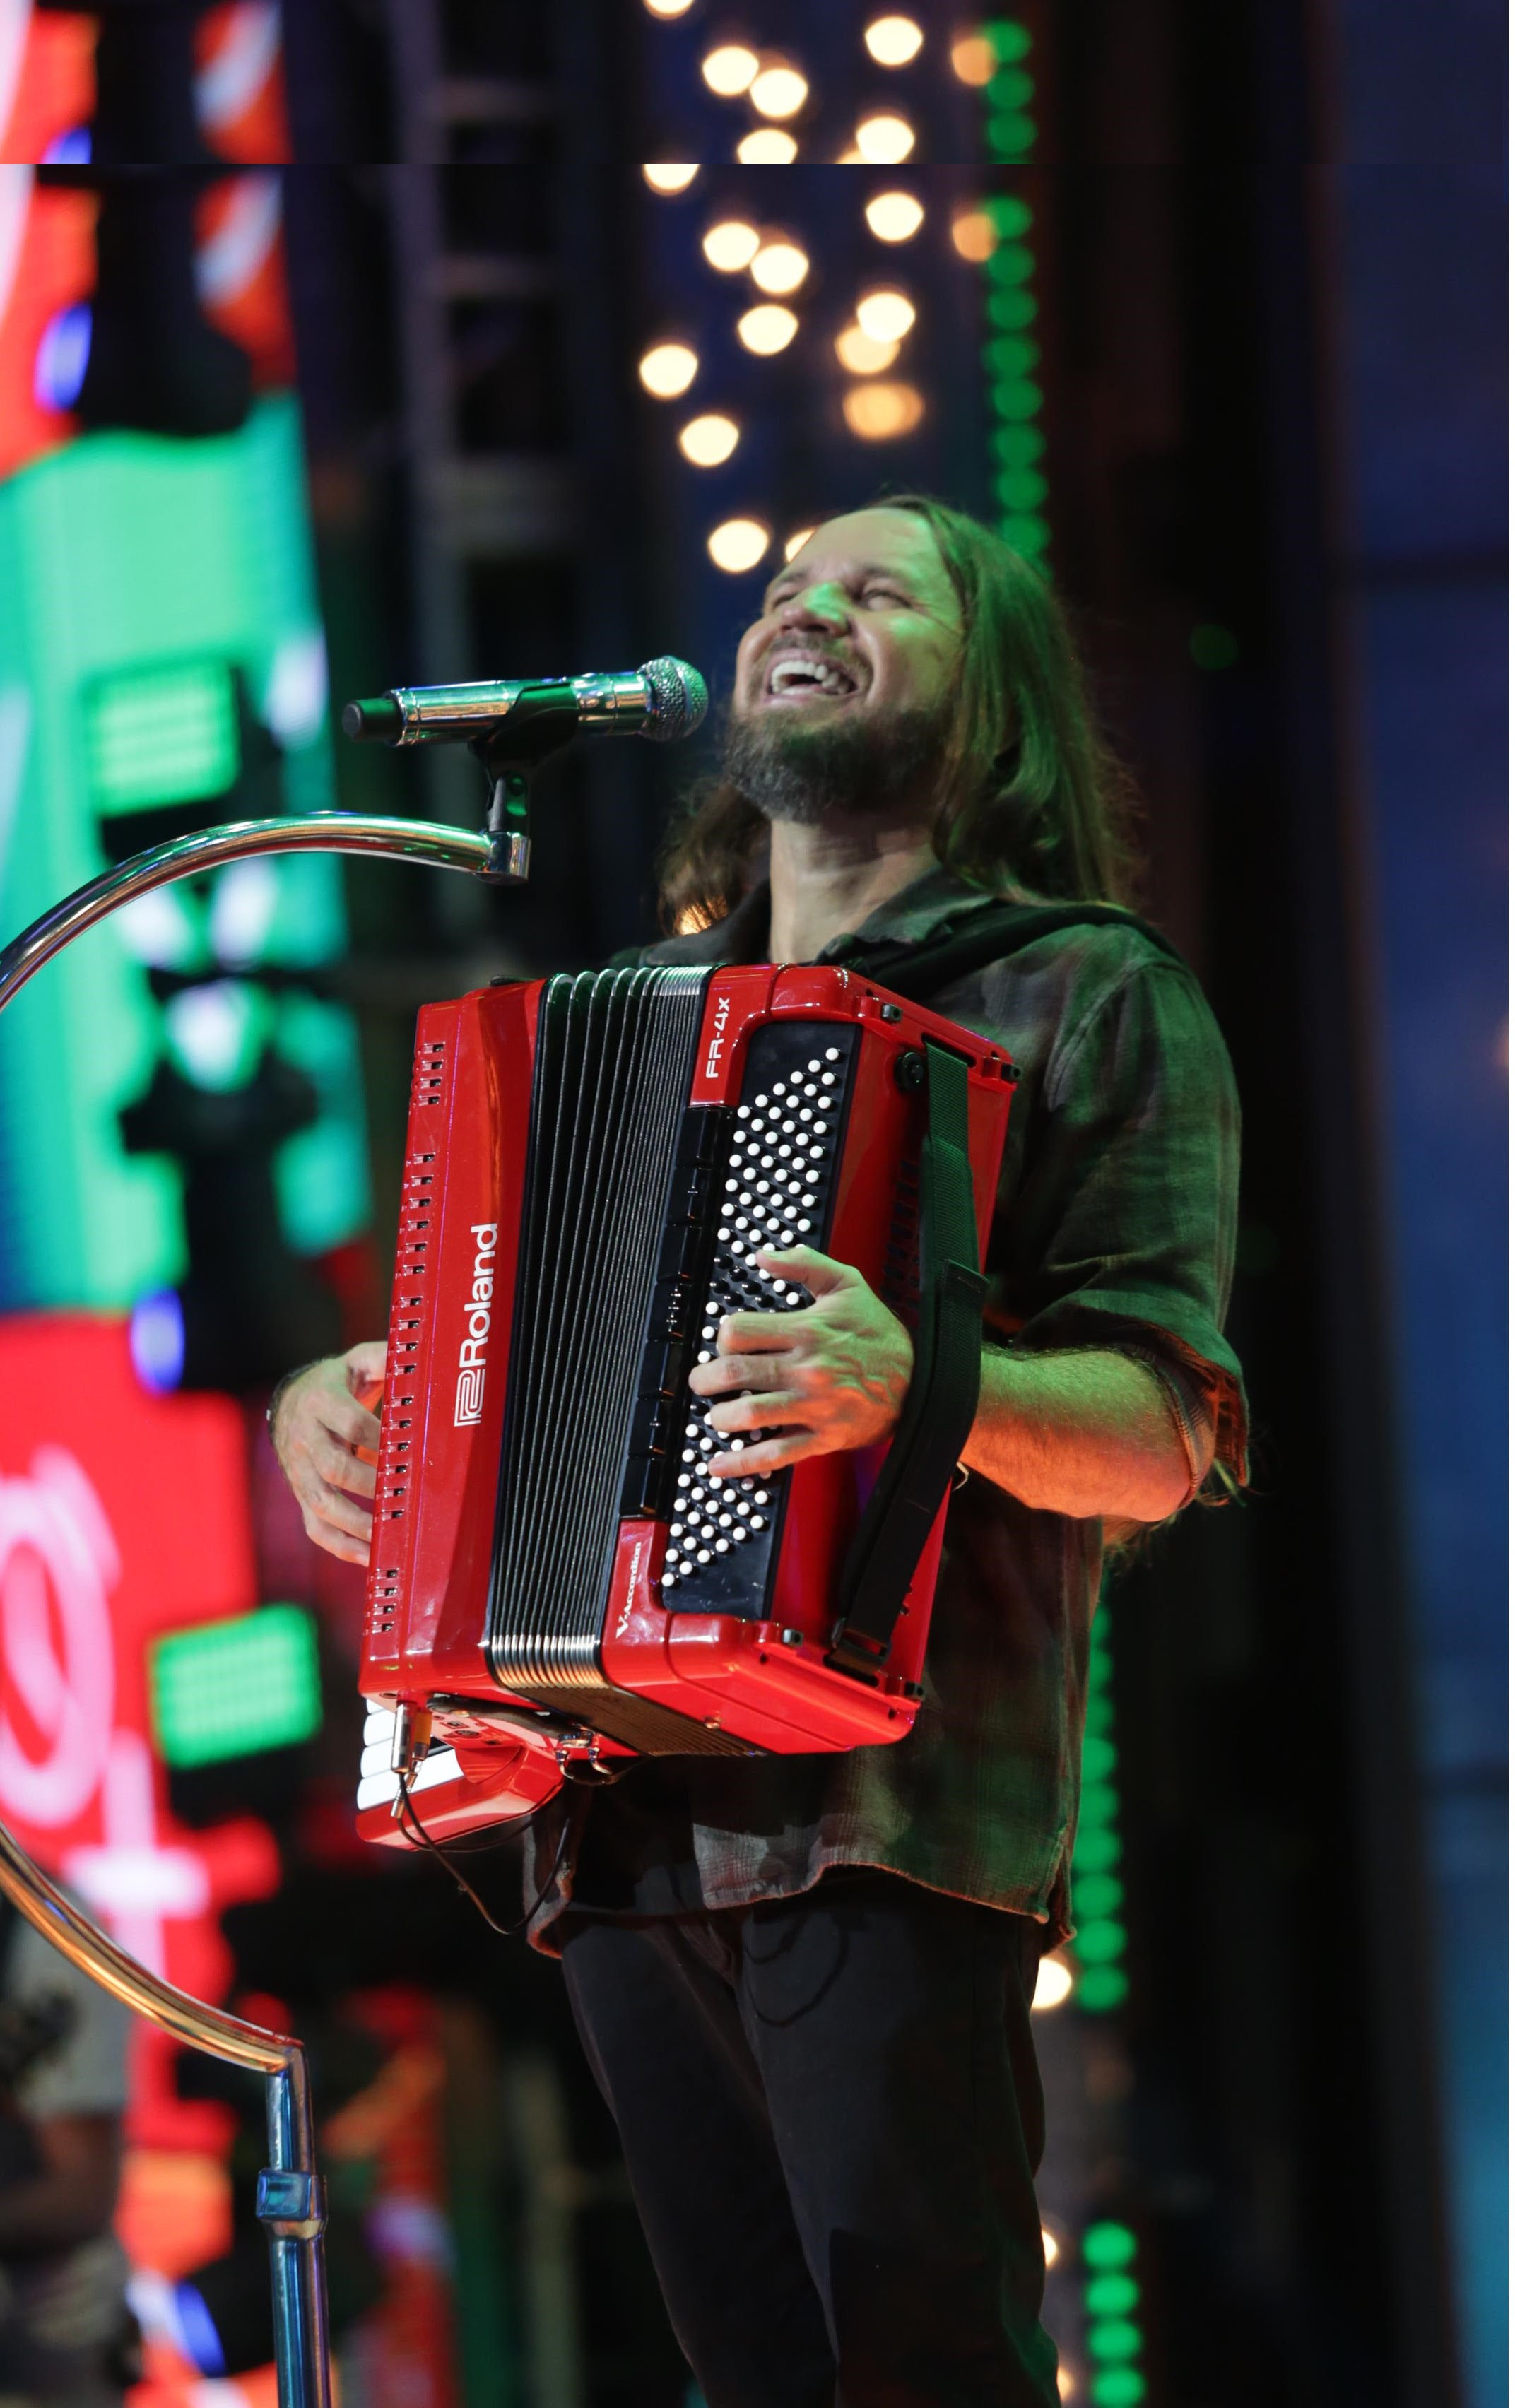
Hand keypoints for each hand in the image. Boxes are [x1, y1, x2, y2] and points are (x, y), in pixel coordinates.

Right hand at [270, 1341, 385, 1565]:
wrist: (289, 1403)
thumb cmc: (336, 1384)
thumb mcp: (356, 1362)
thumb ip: (384, 1358)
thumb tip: (416, 1358)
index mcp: (319, 1402)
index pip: (349, 1424)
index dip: (377, 1440)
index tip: (406, 1451)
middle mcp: (304, 1439)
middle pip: (333, 1467)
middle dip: (368, 1485)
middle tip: (402, 1495)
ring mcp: (300, 1472)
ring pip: (320, 1503)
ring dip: (354, 1525)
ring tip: (386, 1538)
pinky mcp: (302, 1495)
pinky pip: (315, 1527)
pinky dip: (341, 1546)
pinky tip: (370, 1556)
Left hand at [687, 1246, 911, 1478]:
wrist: (921, 1379)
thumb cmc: (879, 1333)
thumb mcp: (847, 1285)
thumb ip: (804, 1263)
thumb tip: (764, 1254)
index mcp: (806, 1331)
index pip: (739, 1332)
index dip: (721, 1337)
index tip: (724, 1344)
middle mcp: (806, 1370)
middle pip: (735, 1374)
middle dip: (706, 1379)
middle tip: (702, 1381)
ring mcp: (814, 1406)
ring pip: (749, 1414)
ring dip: (720, 1417)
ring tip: (717, 1414)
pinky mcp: (823, 1437)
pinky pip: (776, 1454)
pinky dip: (742, 1463)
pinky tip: (719, 1464)